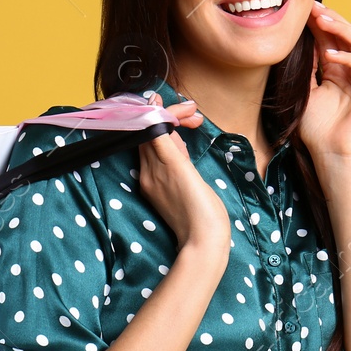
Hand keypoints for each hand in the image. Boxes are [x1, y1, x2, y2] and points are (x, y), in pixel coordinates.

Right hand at [136, 94, 228, 250]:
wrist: (204, 241)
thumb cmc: (201, 220)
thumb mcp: (189, 188)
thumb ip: (181, 165)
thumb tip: (179, 143)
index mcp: (150, 181)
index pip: (147, 144)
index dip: (159, 127)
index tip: (181, 121)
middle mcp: (148, 174)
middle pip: (146, 133)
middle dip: (164, 115)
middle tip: (190, 111)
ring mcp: (156, 170)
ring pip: (150, 129)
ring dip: (169, 113)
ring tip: (191, 111)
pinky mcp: (172, 165)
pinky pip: (157, 133)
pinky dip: (162, 117)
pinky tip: (173, 108)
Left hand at [300, 0, 350, 165]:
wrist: (331, 154)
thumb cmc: (317, 130)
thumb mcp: (306, 90)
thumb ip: (308, 66)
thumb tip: (301, 39)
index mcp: (339, 71)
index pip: (331, 40)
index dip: (319, 24)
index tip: (303, 10)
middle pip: (346, 36)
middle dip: (331, 20)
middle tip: (314, 7)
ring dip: (340, 29)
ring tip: (322, 19)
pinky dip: (347, 57)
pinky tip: (329, 54)